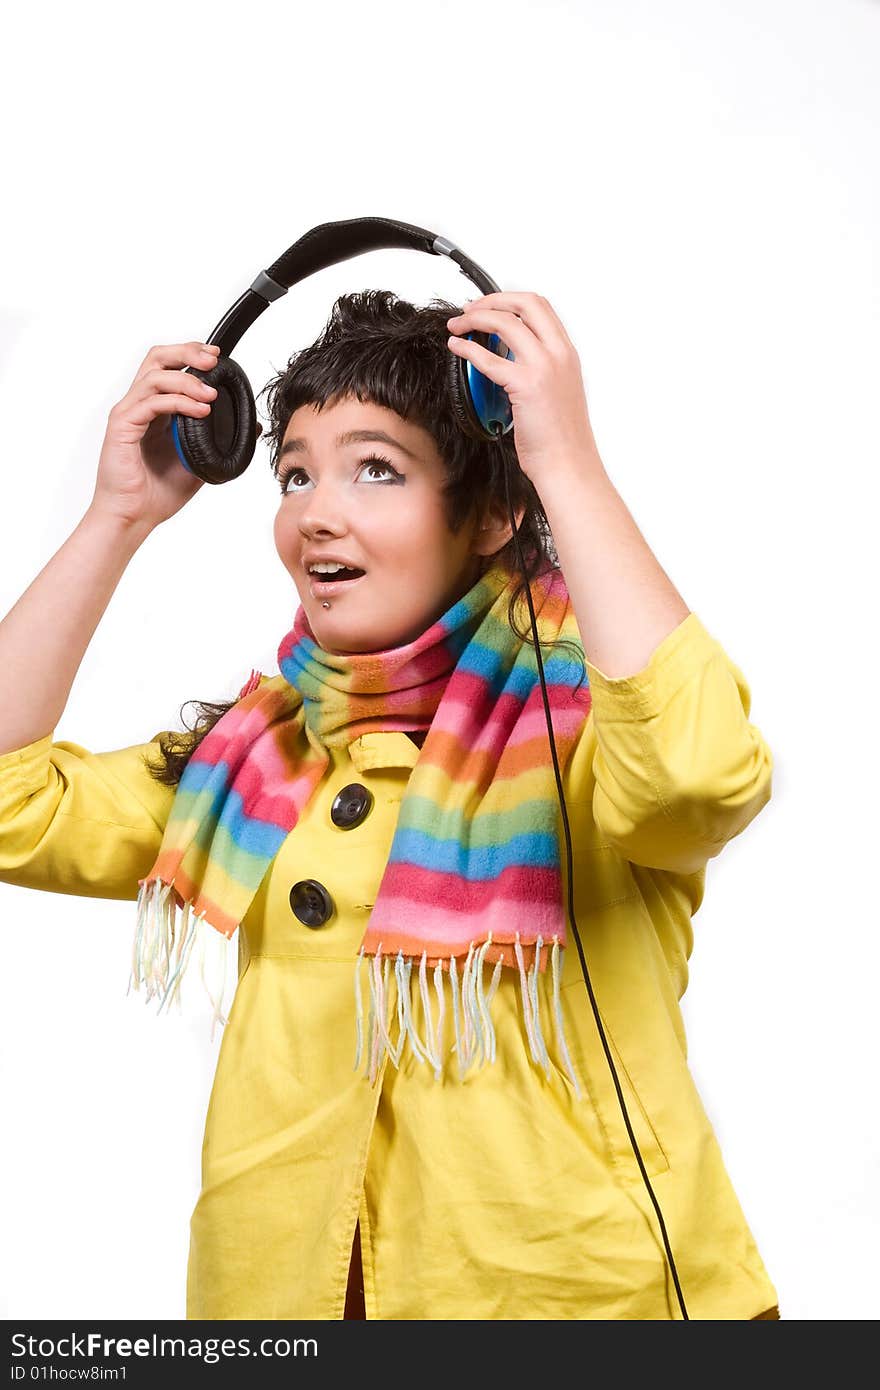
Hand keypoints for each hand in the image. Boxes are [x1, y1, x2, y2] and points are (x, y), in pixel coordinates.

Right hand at [90, 341, 220, 531]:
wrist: (134, 517)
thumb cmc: (157, 493)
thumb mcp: (200, 461)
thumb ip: (218, 441)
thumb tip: (251, 427)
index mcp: (154, 409)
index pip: (169, 366)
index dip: (190, 354)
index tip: (217, 357)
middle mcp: (139, 405)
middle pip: (158, 358)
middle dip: (187, 352)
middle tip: (213, 360)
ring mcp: (129, 413)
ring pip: (155, 375)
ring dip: (187, 380)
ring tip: (211, 395)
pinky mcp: (122, 426)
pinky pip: (151, 402)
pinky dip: (178, 401)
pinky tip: (200, 410)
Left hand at [446, 292, 598, 483]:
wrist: (569, 465)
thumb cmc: (561, 439)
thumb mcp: (556, 392)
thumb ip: (536, 371)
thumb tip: (505, 360)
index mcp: (567, 354)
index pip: (539, 307)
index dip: (510, 300)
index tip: (490, 306)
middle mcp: (558, 354)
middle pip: (524, 303)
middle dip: (491, 300)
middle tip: (469, 310)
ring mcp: (544, 368)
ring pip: (505, 322)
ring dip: (475, 319)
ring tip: (457, 326)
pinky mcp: (526, 386)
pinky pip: (488, 358)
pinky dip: (468, 348)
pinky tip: (456, 348)